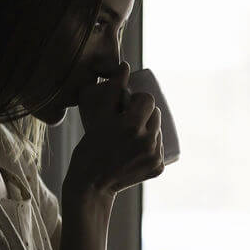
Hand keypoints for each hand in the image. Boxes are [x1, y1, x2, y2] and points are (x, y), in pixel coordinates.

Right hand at [65, 60, 164, 198]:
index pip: (148, 100)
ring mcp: (155, 156)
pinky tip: (137, 150)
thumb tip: (125, 65)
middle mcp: (147, 141)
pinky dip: (151, 147)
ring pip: (159, 131)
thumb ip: (111, 89)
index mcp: (131, 125)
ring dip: (149, 129)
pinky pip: (160, 148)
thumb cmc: (90, 147)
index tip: (127, 106)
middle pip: (155, 115)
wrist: (91, 184)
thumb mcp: (98, 117)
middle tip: (128, 121)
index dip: (138, 101)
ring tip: (131, 136)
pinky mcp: (158, 168)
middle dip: (144, 114)